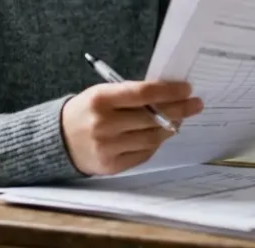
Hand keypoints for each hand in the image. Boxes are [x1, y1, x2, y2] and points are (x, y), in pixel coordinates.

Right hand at [59, 80, 202, 176]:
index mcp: (100, 99)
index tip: (187, 88)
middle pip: (151, 117)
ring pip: (151, 137)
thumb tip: (169, 95)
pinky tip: (162, 133)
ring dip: (170, 127)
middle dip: (179, 109)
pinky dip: (156, 142)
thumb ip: (131, 94)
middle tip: (195, 104)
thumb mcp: (102, 94)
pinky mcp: (112, 165)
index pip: (143, 93)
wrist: (59, 140)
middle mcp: (103, 124)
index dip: (169, 91)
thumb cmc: (87, 111)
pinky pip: (144, 153)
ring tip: (180, 118)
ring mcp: (108, 147)